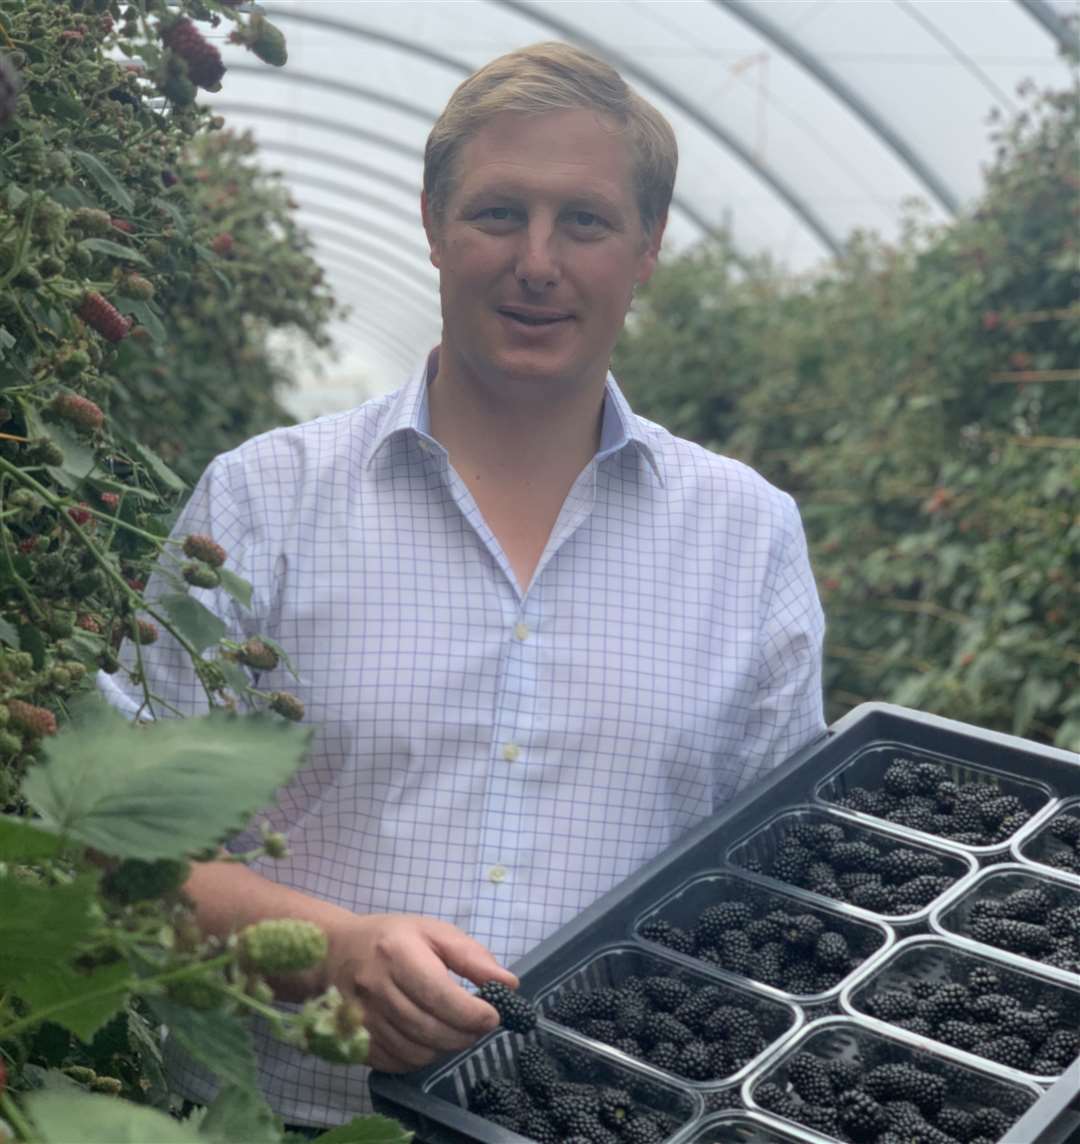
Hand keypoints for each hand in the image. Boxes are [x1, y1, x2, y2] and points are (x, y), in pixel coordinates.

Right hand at [326, 913, 518, 1072]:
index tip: (493, 1015)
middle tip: (481, 1025)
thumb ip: (471, 957)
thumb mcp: (433, 932)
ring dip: (446, 1047)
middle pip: (430, 1029)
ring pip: (416, 1052)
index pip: (439, 995)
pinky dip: (422, 1057)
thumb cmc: (392, 938)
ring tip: (456, 1030)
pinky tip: (430, 1039)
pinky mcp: (356, 1041)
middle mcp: (376, 989)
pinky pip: (398, 1063)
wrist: (334, 952)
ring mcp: (362, 1019)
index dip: (471, 1013)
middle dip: (465, 1034)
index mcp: (397, 954)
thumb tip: (509, 984)